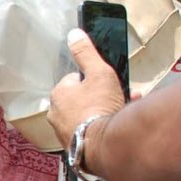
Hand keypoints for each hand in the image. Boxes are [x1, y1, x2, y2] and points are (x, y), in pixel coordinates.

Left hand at [48, 29, 125, 148]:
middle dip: (103, 95)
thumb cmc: (99, 106)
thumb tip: (74, 34)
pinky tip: (117, 124)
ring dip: (105, 109)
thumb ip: (86, 54)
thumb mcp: (98, 73)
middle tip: (120, 95)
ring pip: (88, 114)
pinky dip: (102, 125)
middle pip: (82, 97)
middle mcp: (55, 114)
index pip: (76, 79)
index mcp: (57, 94)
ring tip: (124, 108)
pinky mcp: (74, 145)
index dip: (94, 78)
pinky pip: (90, 130)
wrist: (103, 146)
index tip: (107, 82)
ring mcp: (63, 131)